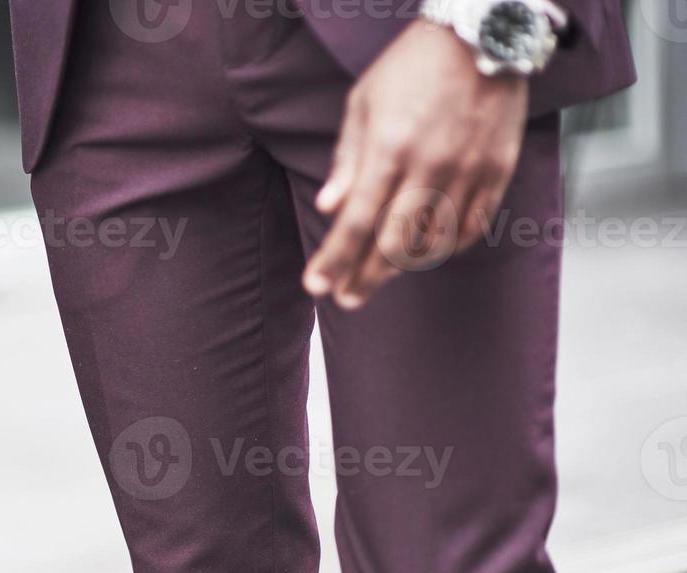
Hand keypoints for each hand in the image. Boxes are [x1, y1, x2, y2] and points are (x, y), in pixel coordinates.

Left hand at [303, 21, 528, 309]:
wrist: (481, 33)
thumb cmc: (411, 66)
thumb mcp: (363, 103)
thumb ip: (347, 160)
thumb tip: (328, 208)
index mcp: (389, 148)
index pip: (357, 221)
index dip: (334, 260)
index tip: (316, 287)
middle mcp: (430, 165)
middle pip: (394, 243)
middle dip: (365, 277)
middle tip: (346, 298)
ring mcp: (468, 169)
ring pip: (435, 241)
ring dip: (406, 266)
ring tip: (383, 274)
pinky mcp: (498, 169)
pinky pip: (473, 225)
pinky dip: (448, 246)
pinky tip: (429, 251)